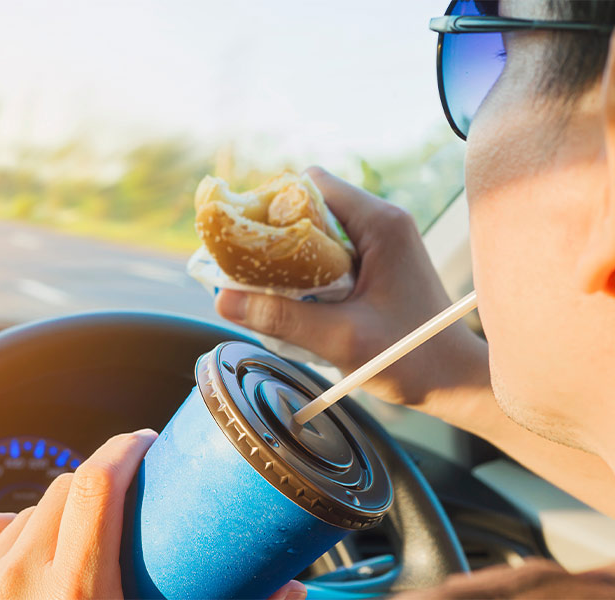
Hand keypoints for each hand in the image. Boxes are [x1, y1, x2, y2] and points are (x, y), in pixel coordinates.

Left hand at [0, 429, 306, 599]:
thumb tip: (292, 592)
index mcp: (77, 594)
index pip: (96, 482)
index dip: (124, 448)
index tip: (145, 444)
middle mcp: (20, 581)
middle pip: (66, 487)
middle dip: (101, 482)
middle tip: (125, 501)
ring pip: (27, 510)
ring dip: (58, 513)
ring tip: (80, 538)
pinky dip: (7, 530)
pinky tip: (24, 551)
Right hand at [216, 167, 488, 410]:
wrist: (457, 381)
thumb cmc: (413, 358)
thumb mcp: (341, 339)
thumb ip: (282, 318)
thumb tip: (222, 300)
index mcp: (380, 223)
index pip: (311, 185)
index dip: (272, 206)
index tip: (247, 240)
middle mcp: (382, 221)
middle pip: (311, 204)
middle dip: (276, 233)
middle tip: (251, 268)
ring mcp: (382, 241)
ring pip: (318, 229)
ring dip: (291, 255)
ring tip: (271, 286)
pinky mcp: (380, 262)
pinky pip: (331, 251)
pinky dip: (308, 269)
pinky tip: (298, 298)